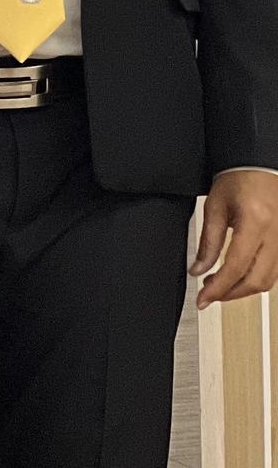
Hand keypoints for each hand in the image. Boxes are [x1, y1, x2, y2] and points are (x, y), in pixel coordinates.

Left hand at [193, 170, 277, 306]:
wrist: (260, 168)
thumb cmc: (239, 180)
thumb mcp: (214, 206)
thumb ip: (208, 241)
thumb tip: (198, 269)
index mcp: (256, 223)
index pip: (236, 267)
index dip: (217, 288)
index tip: (202, 298)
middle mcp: (276, 236)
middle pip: (256, 281)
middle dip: (230, 294)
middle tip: (209, 295)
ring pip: (268, 281)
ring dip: (242, 290)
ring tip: (219, 285)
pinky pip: (274, 272)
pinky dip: (255, 280)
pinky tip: (237, 277)